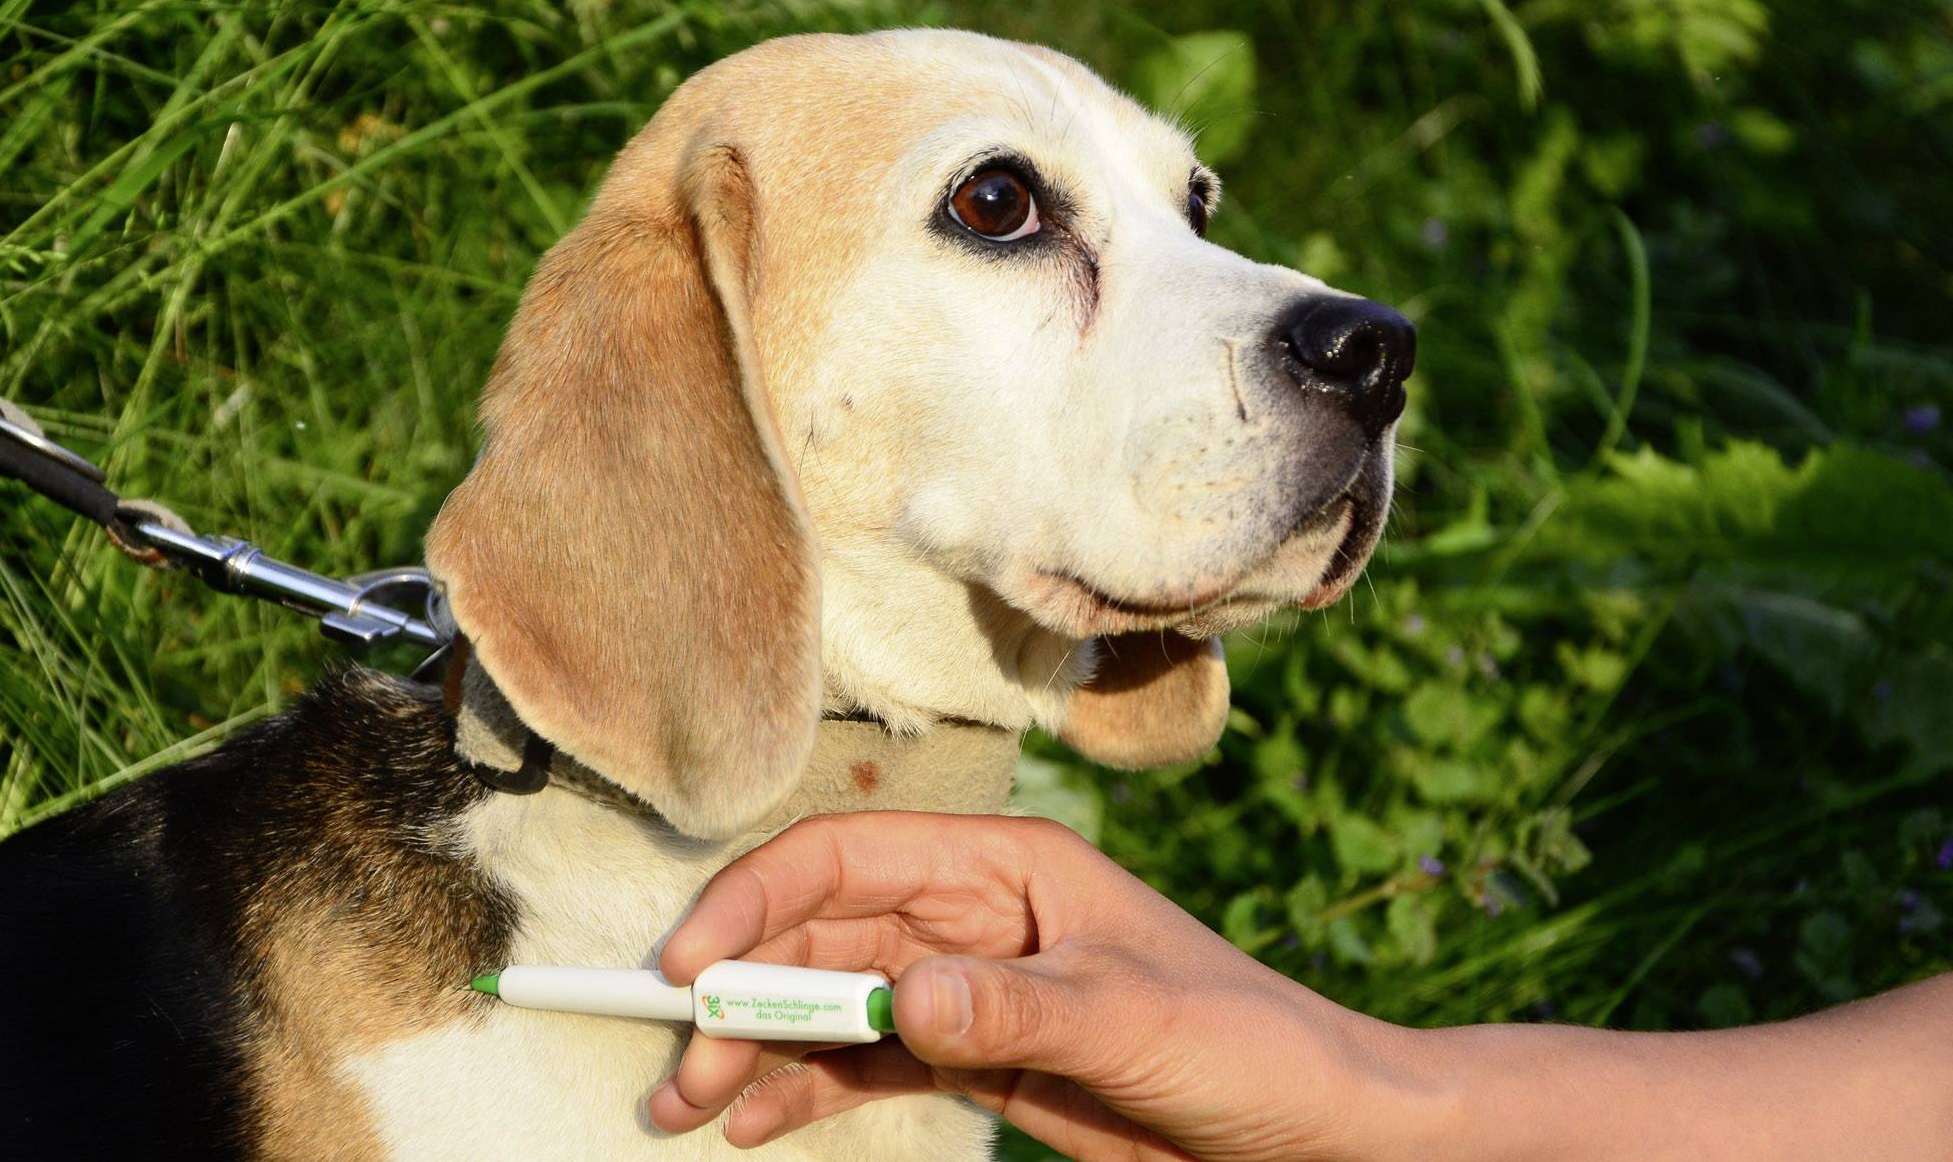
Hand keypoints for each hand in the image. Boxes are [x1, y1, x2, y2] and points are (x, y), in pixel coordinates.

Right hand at [646, 812, 1417, 1158]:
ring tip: (687, 1108)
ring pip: (830, 1004)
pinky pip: (867, 1063)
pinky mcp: (975, 1057)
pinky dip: (805, 1087)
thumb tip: (903, 999)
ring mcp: (967, 988)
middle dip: (739, 992)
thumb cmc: (1243, 1042)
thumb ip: (1015, 1007)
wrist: (1309, 1129)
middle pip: (820, 936)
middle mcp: (970, 915)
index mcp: (1004, 865)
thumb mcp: (1131, 1020)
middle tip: (678, 1069)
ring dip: (756, 1047)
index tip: (690, 966)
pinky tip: (754, 1120)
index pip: (849, 857)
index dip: (756, 899)